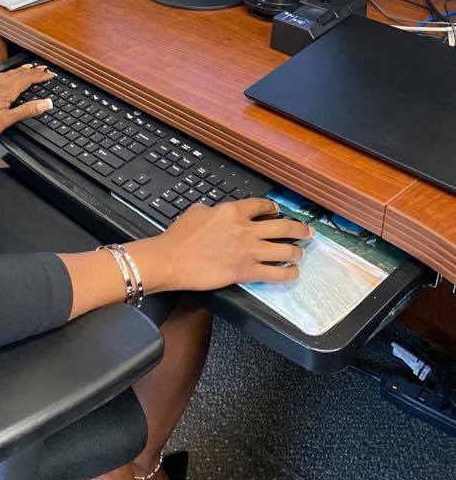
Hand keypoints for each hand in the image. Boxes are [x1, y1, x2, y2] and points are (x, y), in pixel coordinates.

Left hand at [0, 64, 55, 142]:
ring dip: (19, 70)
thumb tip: (46, 103)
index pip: (27, 80)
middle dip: (32, 71)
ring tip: (27, 68)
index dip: (40, 76)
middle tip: (42, 68)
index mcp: (6, 91)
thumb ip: (26, 110)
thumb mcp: (6, 120)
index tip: (50, 74)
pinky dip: (3, 74)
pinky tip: (0, 75)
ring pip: (7, 74)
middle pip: (19, 74)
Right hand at [150, 197, 313, 291]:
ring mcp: (249, 251)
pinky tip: (293, 273)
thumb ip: (213, 210)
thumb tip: (218, 213)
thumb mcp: (196, 211)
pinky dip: (289, 274)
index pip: (262, 206)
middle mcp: (246, 229)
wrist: (172, 259)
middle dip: (300, 229)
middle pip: (283, 226)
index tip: (279, 212)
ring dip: (297, 251)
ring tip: (300, 253)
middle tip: (308, 231)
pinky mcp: (247, 271)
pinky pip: (276, 274)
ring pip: (286, 250)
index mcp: (233, 210)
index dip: (274, 209)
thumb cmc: (179, 236)